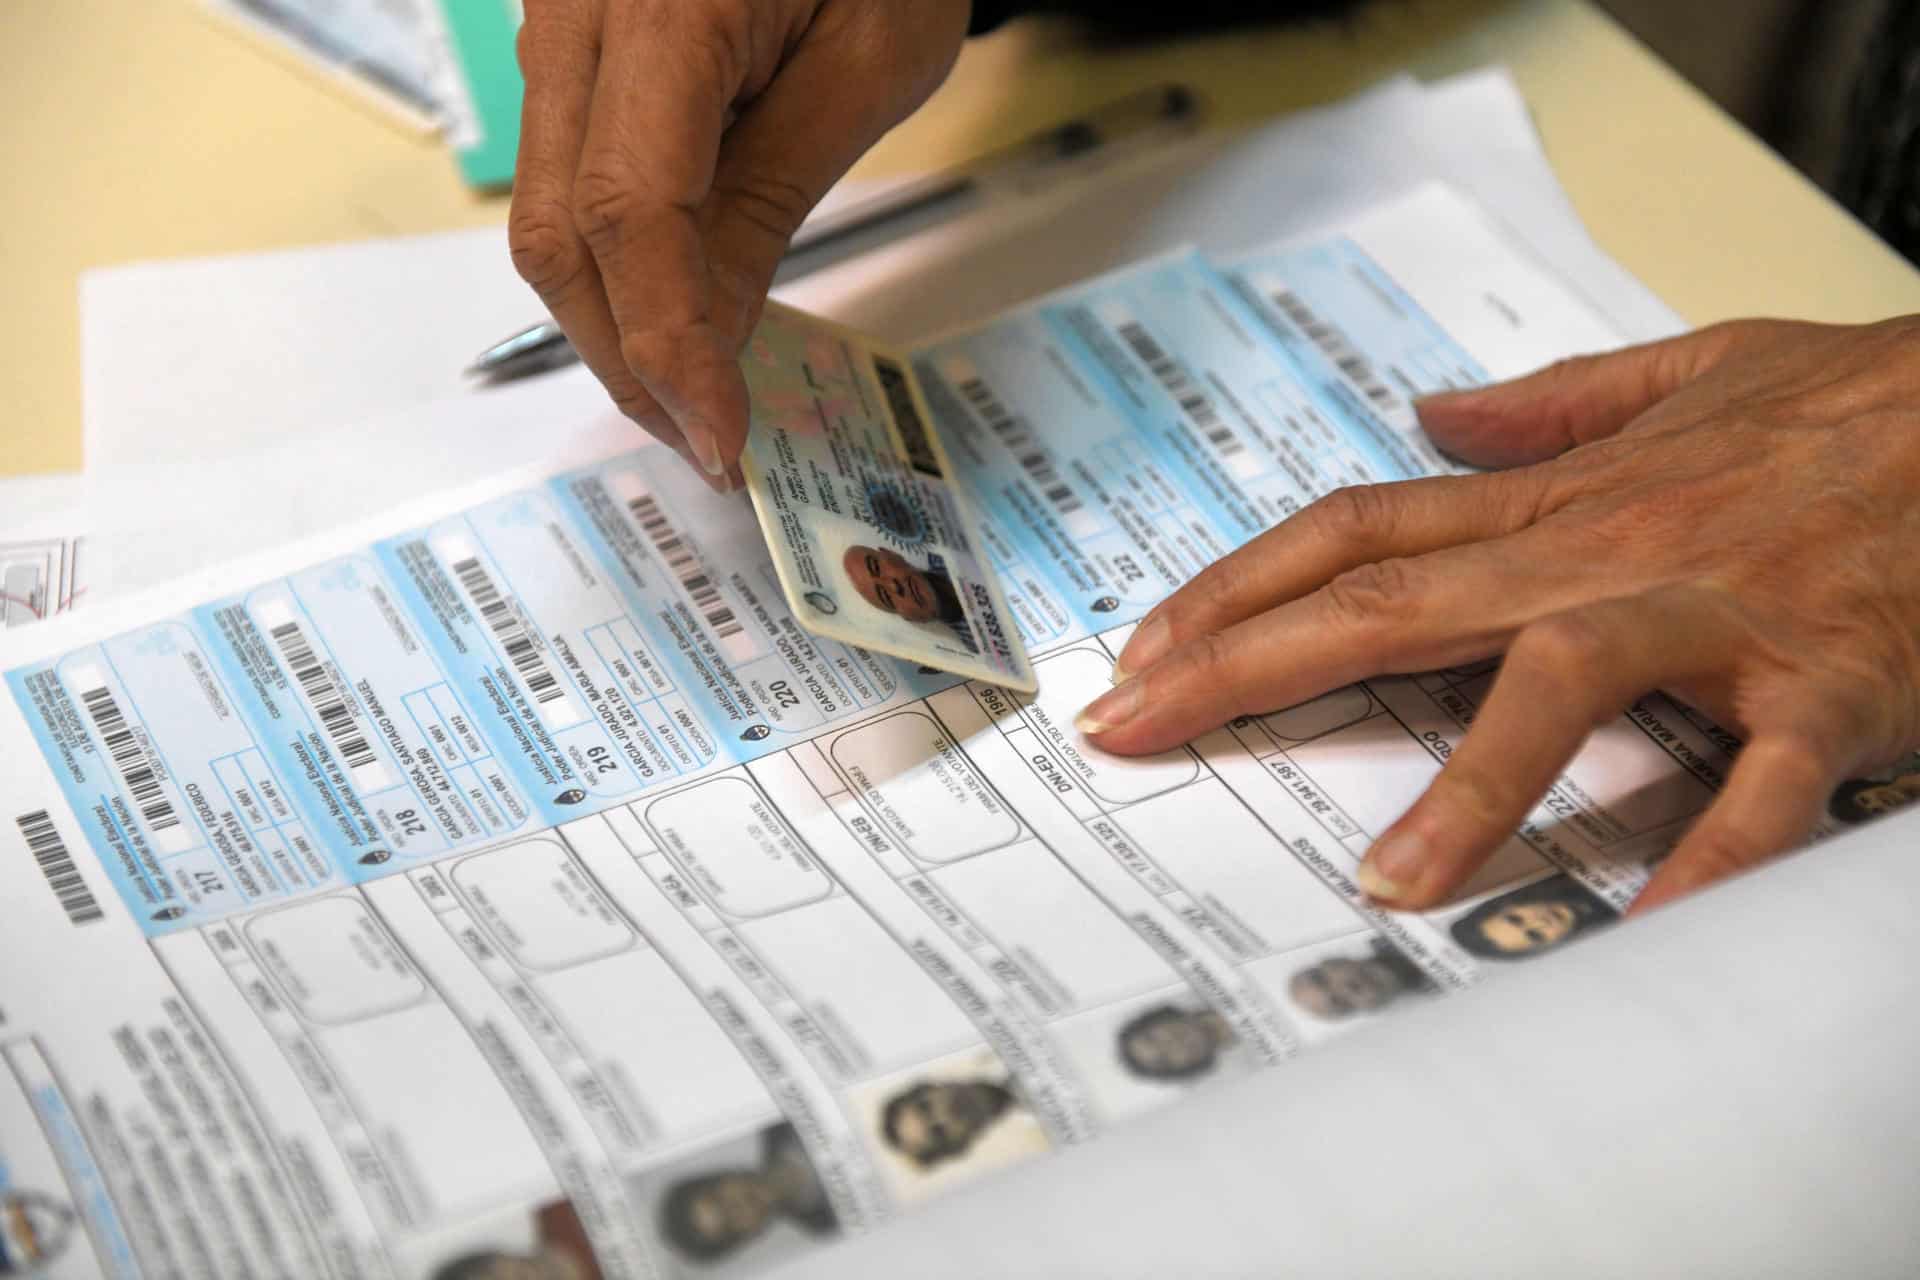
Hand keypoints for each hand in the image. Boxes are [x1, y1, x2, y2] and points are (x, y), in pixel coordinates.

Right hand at [509, 0, 970, 486]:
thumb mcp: (869, 63)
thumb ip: (772, 198)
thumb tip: (713, 335)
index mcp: (662, 7)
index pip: (627, 215)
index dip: (667, 344)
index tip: (719, 435)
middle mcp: (574, 13)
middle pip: (556, 232)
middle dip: (628, 356)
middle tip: (708, 436)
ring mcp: (554, 25)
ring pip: (544, 213)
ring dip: (613, 320)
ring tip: (695, 389)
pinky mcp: (568, 44)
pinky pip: (565, 174)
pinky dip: (613, 260)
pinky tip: (675, 305)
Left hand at [1076, 317, 1919, 913]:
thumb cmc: (1857, 407)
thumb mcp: (1692, 372)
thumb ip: (1554, 404)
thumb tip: (1434, 411)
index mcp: (1565, 500)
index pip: (1360, 534)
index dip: (1238, 588)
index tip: (1140, 648)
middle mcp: (1611, 551)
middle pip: (1392, 602)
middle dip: (1244, 665)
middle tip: (1130, 729)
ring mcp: (1716, 618)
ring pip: (1560, 682)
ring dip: (1465, 784)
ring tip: (1380, 882)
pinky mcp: (1828, 683)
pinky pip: (1761, 784)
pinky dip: (1706, 855)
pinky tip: (1638, 932)